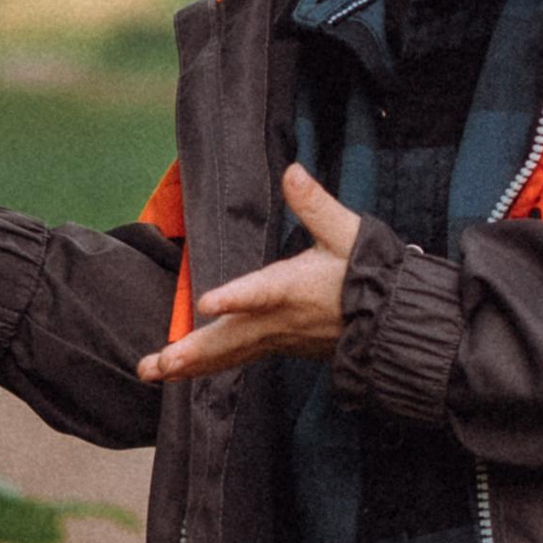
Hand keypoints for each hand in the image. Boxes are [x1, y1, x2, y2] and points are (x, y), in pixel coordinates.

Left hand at [137, 163, 360, 382]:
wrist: (391, 322)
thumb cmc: (368, 273)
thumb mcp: (347, 232)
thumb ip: (315, 204)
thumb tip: (292, 170)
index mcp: (295, 288)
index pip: (262, 292)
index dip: (236, 297)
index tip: (207, 303)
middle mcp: (281, 320)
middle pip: (233, 338)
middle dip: (194, 351)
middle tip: (158, 364)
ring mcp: (277, 339)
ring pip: (229, 356)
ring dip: (190, 366)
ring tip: (151, 371)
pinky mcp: (277, 347)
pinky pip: (236, 360)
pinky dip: (207, 368)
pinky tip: (178, 371)